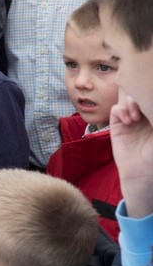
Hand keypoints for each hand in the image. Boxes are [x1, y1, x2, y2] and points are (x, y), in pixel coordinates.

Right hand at [110, 91, 152, 217]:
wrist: (141, 172)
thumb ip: (151, 115)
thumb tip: (147, 102)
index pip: (149, 96)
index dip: (148, 93)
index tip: (150, 102)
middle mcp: (144, 115)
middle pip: (138, 94)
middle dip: (140, 95)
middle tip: (143, 107)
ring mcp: (130, 119)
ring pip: (127, 99)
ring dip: (131, 104)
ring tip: (135, 117)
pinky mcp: (117, 125)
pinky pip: (116, 109)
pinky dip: (120, 110)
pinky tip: (127, 121)